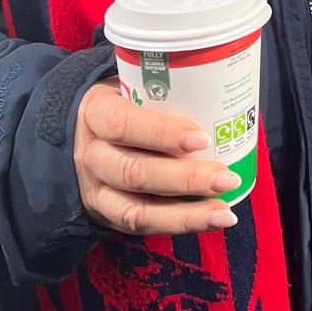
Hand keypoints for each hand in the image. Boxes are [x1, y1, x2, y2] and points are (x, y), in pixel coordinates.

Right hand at [75, 82, 239, 234]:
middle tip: (226, 177)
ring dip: (186, 213)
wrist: (86, 131)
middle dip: (185, 179)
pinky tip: (211, 219)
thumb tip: (221, 95)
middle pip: (134, 173)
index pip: (122, 124)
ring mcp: (95, 189)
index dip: (162, 134)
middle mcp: (90, 154)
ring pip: (137, 210)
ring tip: (224, 210)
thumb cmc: (124, 101)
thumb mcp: (131, 83)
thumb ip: (164, 90)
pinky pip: (141, 227)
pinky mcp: (105, 214)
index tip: (202, 138)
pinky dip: (179, 225)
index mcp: (95, 112)